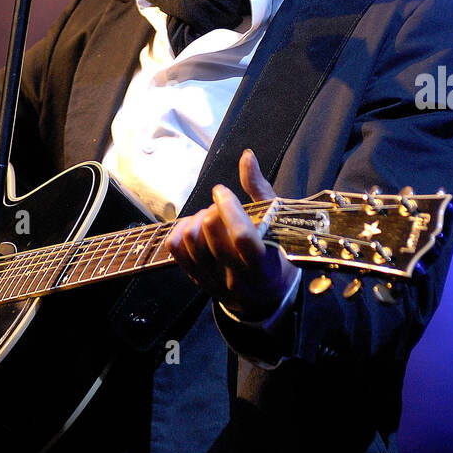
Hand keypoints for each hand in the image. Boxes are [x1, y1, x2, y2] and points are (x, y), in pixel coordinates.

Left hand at [166, 149, 298, 321]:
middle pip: (211, 236)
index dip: (229, 207)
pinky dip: (180, 230)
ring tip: (209, 216)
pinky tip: (194, 225)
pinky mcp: (197, 281)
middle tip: (219, 206)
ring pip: (191, 241)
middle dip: (211, 210)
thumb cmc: (274, 253)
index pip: (242, 237)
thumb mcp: (276, 224)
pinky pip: (176, 250)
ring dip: (196, 219)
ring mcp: (214, 282)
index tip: (223, 191)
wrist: (264, 297)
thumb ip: (260, 190)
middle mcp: (238, 279)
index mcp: (264, 267)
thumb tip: (247, 155)